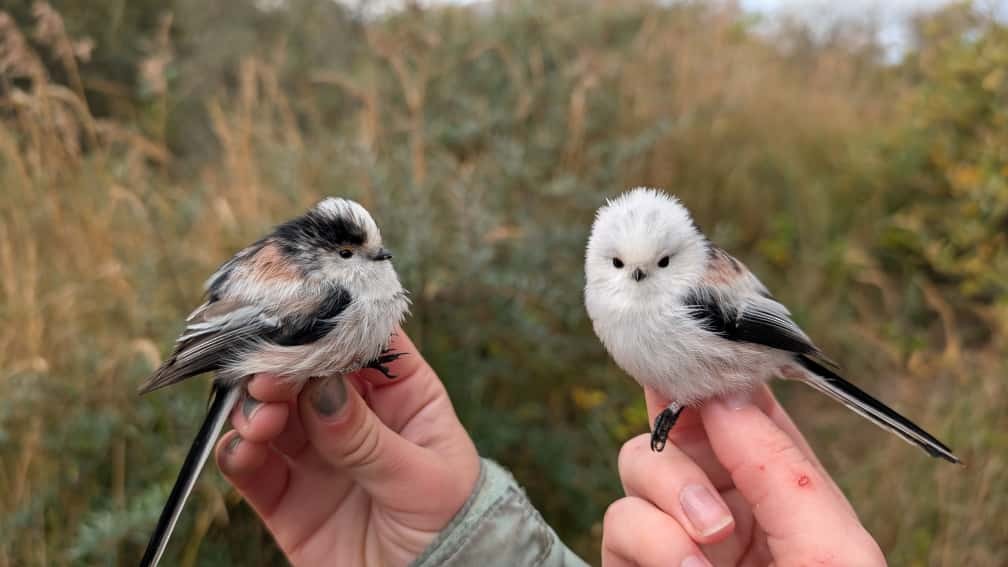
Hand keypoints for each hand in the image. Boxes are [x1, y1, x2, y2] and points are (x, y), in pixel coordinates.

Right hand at [214, 331, 480, 566]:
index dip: (333, 328)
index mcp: (404, 396)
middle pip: (308, 372)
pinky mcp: (287, 498)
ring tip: (262, 422)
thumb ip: (369, 439)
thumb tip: (323, 388)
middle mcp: (355, 417)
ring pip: (272, 412)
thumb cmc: (451, 527)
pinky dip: (237, 452)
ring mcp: (318, 455)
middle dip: (282, 369)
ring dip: (255, 408)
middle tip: (268, 381)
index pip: (366, 344)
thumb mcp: (423, 481)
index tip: (300, 325)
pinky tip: (243, 451)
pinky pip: (251, 466)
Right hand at [602, 385, 885, 565]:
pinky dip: (649, 545)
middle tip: (717, 515)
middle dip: (685, 458)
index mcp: (780, 488)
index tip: (688, 357)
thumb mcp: (829, 548)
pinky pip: (617, 522)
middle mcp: (724, 503)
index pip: (738, 409)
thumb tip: (726, 389)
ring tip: (707, 561)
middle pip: (673, 429)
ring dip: (668, 509)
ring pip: (634, 470)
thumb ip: (779, 466)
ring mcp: (675, 537)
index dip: (710, 377)